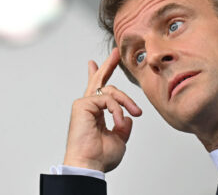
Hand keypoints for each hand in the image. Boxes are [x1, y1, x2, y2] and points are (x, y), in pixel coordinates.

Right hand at [64, 48, 141, 171]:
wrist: (90, 165)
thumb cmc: (101, 156)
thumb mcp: (119, 139)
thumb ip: (123, 125)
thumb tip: (127, 116)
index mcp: (96, 112)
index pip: (98, 91)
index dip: (99, 75)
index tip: (96, 63)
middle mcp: (89, 106)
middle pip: (99, 80)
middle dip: (109, 65)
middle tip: (115, 53)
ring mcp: (84, 104)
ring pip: (112, 91)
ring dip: (127, 102)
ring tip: (135, 113)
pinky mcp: (82, 105)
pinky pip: (108, 100)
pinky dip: (117, 110)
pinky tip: (119, 122)